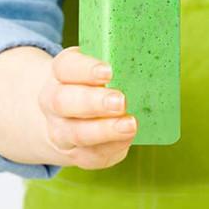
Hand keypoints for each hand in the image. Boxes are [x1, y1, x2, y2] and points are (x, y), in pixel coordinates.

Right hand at [38, 47, 136, 168]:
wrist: (67, 122)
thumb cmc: (93, 87)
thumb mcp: (96, 70)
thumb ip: (117, 61)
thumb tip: (153, 52)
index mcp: (61, 75)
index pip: (65, 67)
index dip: (85, 69)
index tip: (108, 71)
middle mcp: (54, 103)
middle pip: (64, 102)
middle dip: (94, 102)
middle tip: (121, 101)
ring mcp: (62, 132)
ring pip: (77, 133)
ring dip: (104, 130)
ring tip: (130, 124)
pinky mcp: (77, 154)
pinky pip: (92, 155)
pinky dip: (111, 147)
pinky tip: (127, 138)